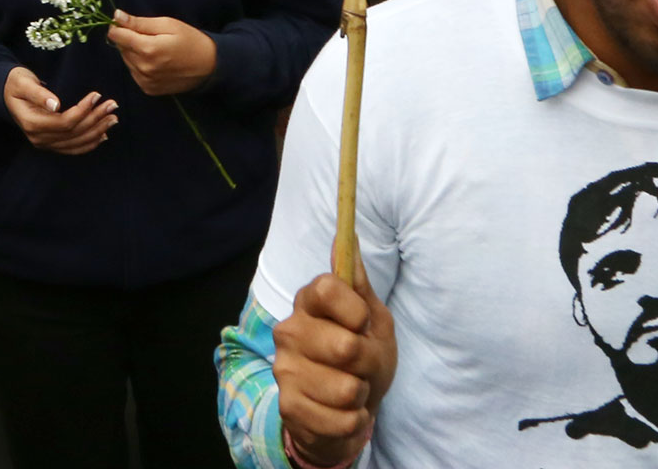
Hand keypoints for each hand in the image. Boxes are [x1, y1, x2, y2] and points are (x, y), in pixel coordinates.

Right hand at [2, 67, 116, 154]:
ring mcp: (44, 143)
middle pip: (73, 133)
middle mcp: (38, 138)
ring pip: (76, 142)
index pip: (64, 122)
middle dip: (96, 119)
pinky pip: (72, 148)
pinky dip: (89, 143)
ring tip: (113, 118)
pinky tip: (103, 135)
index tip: (97, 95)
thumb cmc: (16, 84)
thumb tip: (55, 104)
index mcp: (32, 123)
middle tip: (113, 105)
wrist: (6, 93)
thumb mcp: (23, 83)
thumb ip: (38, 93)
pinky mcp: (50, 143)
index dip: (83, 110)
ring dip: (97, 131)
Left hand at [107, 11, 218, 96]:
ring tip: (154, 48)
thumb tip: (117, 16)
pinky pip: (134, 73)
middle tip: (148, 35)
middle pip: (121, 48)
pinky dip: (139, 65)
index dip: (118, 26)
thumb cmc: (190, 40)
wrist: (209, 66)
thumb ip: (139, 22)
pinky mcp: (149, 89)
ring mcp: (146, 81)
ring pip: (127, 61)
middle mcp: (143, 68)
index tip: (125, 22)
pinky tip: (155, 61)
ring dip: (133, 53)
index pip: (116, 36)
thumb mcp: (167, 24)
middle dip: (128, 39)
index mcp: (148, 49)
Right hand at [274, 272, 396, 468]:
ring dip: (360, 395)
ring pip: (346, 388)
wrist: (347, 410)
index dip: (353, 310)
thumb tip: (348, 236)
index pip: (325, 288)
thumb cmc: (363, 360)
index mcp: (309, 303)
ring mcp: (285, 369)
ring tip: (350, 391)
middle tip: (359, 366)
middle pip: (344, 346)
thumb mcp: (373, 321)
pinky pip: (341, 419)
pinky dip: (353, 422)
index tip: (362, 323)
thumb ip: (359, 285)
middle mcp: (289, 331)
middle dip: (367, 363)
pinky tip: (342, 413)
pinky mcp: (288, 407)